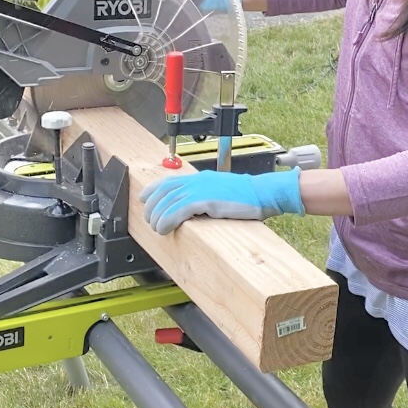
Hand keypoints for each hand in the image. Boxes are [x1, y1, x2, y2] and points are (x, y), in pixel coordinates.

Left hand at [139, 168, 304, 234]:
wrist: (263, 193)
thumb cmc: (248, 196)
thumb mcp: (222, 191)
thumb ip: (207, 196)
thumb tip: (195, 209)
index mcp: (200, 179)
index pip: (168, 181)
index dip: (152, 190)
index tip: (144, 199)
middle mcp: (197, 181)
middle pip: (164, 191)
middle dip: (153, 207)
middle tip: (150, 221)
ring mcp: (201, 190)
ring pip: (168, 201)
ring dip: (158, 217)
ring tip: (157, 228)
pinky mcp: (206, 200)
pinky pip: (178, 210)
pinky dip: (167, 219)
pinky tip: (164, 229)